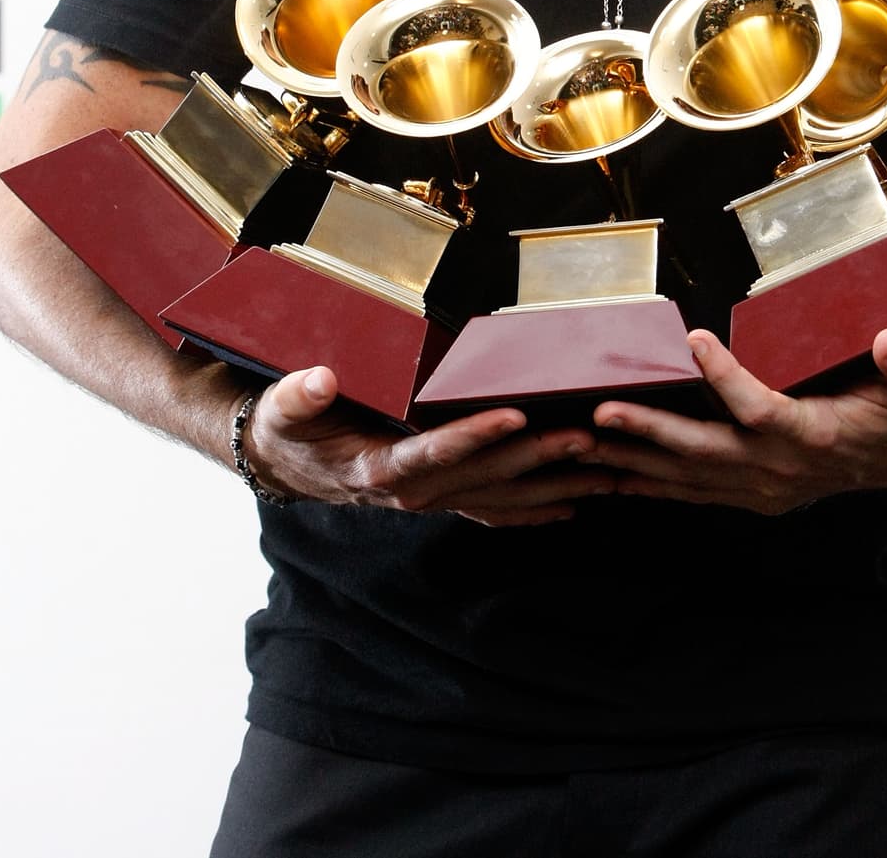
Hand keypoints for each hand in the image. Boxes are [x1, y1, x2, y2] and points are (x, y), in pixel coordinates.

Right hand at [244, 367, 615, 526]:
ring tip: (603, 468)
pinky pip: (494, 507)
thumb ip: (298, 395)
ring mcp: (432, 497)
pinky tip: (574, 503)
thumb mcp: (283, 409)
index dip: (474, 436)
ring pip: (500, 495)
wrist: (290, 462)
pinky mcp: (443, 495)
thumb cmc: (292, 428)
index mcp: (378, 466)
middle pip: (484, 475)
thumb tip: (319, 379)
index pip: (434, 452)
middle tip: (587, 435)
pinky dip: (535, 508)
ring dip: (552, 483)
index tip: (515, 416)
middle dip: (538, 457)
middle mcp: (412, 490)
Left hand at [583, 329, 886, 513]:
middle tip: (603, 414)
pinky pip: (693, 490)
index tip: (696, 341)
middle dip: (649, 434)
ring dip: (636, 461)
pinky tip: (615, 474)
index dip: (728, 379)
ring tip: (586, 444)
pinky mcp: (752, 492)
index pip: (762, 411)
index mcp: (815, 436)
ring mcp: (763, 487)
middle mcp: (782, 469)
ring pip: (689, 477)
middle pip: (705, 452)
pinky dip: (653, 483)